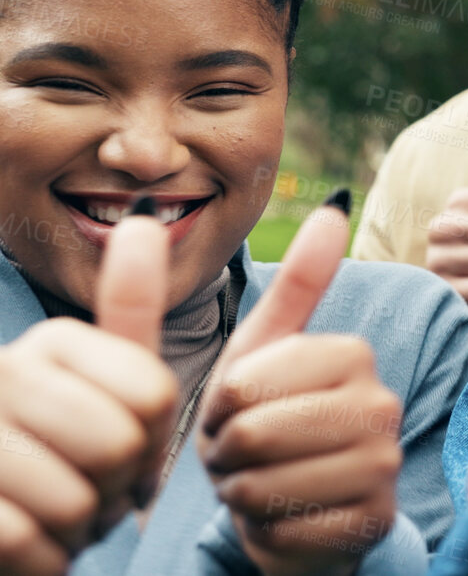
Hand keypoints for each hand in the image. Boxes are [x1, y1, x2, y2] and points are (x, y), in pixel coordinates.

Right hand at [0, 211, 176, 575]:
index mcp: (50, 345)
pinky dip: (43, 560)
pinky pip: (30, 543)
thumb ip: (133, 316)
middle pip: (119, 445)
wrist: (5, 528)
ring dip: (79, 530)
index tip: (124, 449)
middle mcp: (2, 374)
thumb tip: (145, 223)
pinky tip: (27, 544)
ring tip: (55, 515)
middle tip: (91, 490)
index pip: (153, 396)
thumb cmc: (64, 458)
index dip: (154, 442)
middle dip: (120, 488)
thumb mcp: (108, 383)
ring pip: (76, 500)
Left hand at [200, 201, 402, 575]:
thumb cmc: (269, 420)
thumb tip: (334, 207)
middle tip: (244, 453)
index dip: (219, 406)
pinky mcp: (373, 522)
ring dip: (240, 493)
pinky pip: (283, 530)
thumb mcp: (265, 351)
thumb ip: (295, 283)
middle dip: (227, 452)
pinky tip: (283, 518)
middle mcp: (382, 404)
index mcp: (353, 355)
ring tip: (261, 481)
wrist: (297, 504)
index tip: (238, 410)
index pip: (245, 383)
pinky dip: (264, 531)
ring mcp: (384, 466)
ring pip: (265, 484)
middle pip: (254, 433)